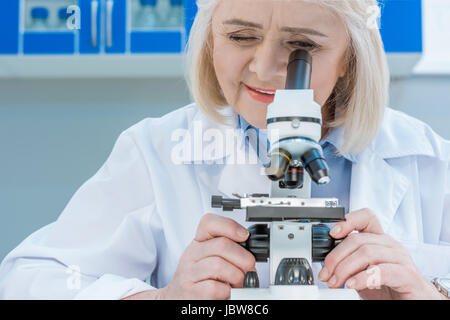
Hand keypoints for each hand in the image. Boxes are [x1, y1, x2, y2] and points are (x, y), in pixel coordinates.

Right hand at [155, 213, 254, 298]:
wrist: (177, 300)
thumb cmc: (200, 280)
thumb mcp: (210, 259)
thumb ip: (227, 251)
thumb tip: (250, 253)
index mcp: (198, 243)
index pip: (209, 222)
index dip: (230, 226)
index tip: (244, 236)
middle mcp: (191, 255)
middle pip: (222, 245)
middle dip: (243, 258)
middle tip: (247, 270)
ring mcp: (188, 274)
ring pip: (218, 265)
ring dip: (236, 277)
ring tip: (237, 283)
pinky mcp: (190, 293)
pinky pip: (213, 288)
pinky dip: (226, 291)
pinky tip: (225, 293)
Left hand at [318, 208, 443, 299]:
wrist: (413, 302)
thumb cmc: (387, 286)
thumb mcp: (362, 270)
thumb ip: (348, 262)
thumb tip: (326, 263)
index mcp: (379, 239)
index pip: (365, 217)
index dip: (348, 221)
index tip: (332, 233)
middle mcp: (390, 245)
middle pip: (358, 240)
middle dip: (336, 257)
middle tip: (326, 274)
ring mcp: (401, 259)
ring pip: (367, 253)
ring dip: (345, 269)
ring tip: (335, 282)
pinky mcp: (408, 275)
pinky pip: (382, 271)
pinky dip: (363, 277)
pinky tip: (353, 284)